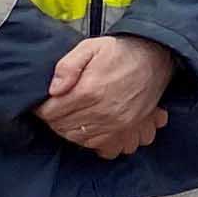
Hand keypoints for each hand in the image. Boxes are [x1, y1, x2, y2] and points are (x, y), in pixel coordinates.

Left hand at [38, 34, 175, 158]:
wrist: (154, 58)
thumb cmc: (121, 52)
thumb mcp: (90, 47)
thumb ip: (67, 66)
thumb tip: (53, 89)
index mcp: (89, 90)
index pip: (51, 113)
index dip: (43, 108)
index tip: (44, 103)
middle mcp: (103, 111)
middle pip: (63, 128)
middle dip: (55, 120)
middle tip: (57, 110)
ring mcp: (116, 124)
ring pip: (79, 140)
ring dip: (71, 131)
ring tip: (72, 118)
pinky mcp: (128, 130)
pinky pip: (103, 149)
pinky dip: (93, 142)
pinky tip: (91, 129)